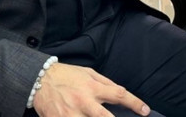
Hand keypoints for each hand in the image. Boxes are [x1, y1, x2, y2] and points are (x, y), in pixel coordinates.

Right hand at [34, 62, 149, 116]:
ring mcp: (71, 114)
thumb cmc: (67, 75)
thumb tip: (121, 92)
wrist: (39, 80)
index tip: (145, 110)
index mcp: (92, 88)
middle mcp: (83, 102)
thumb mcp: (88, 72)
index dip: (134, 103)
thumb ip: (105, 83)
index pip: (118, 94)